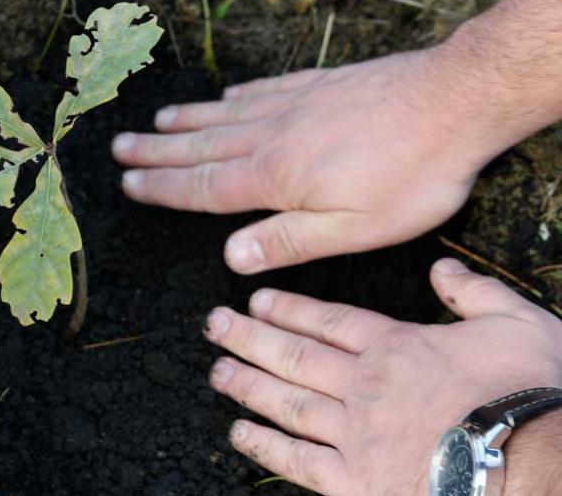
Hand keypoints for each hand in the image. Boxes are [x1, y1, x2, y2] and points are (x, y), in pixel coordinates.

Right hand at [112, 48, 500, 274]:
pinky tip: (224, 98)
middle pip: (200, 146)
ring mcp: (293, 105)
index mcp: (274, 178)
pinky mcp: (317, 85)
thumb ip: (289, 241)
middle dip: (156, 151)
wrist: (454, 102)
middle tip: (119, 149)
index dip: (163, 188)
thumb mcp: (354, 230)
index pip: (203, 187)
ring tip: (155, 123)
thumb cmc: (412, 174)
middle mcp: (271, 136)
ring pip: (223, 115)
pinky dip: (234, 96)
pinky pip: (261, 90)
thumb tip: (232, 256)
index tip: (129, 184)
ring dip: (185, 122)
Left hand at [203, 259, 561, 494]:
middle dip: (249, 337)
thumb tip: (442, 269)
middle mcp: (364, 386)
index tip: (256, 300)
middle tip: (214, 324)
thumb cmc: (534, 397)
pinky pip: (297, 461)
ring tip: (216, 372)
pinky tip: (239, 433)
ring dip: (246, 385)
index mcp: (397, 347)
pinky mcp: (355, 482)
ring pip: (286, 401)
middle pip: (293, 355)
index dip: (288, 309)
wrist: (539, 469)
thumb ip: (475, 293)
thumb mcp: (517, 323)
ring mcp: (354, 434)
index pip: (328, 321)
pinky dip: (264, 445)